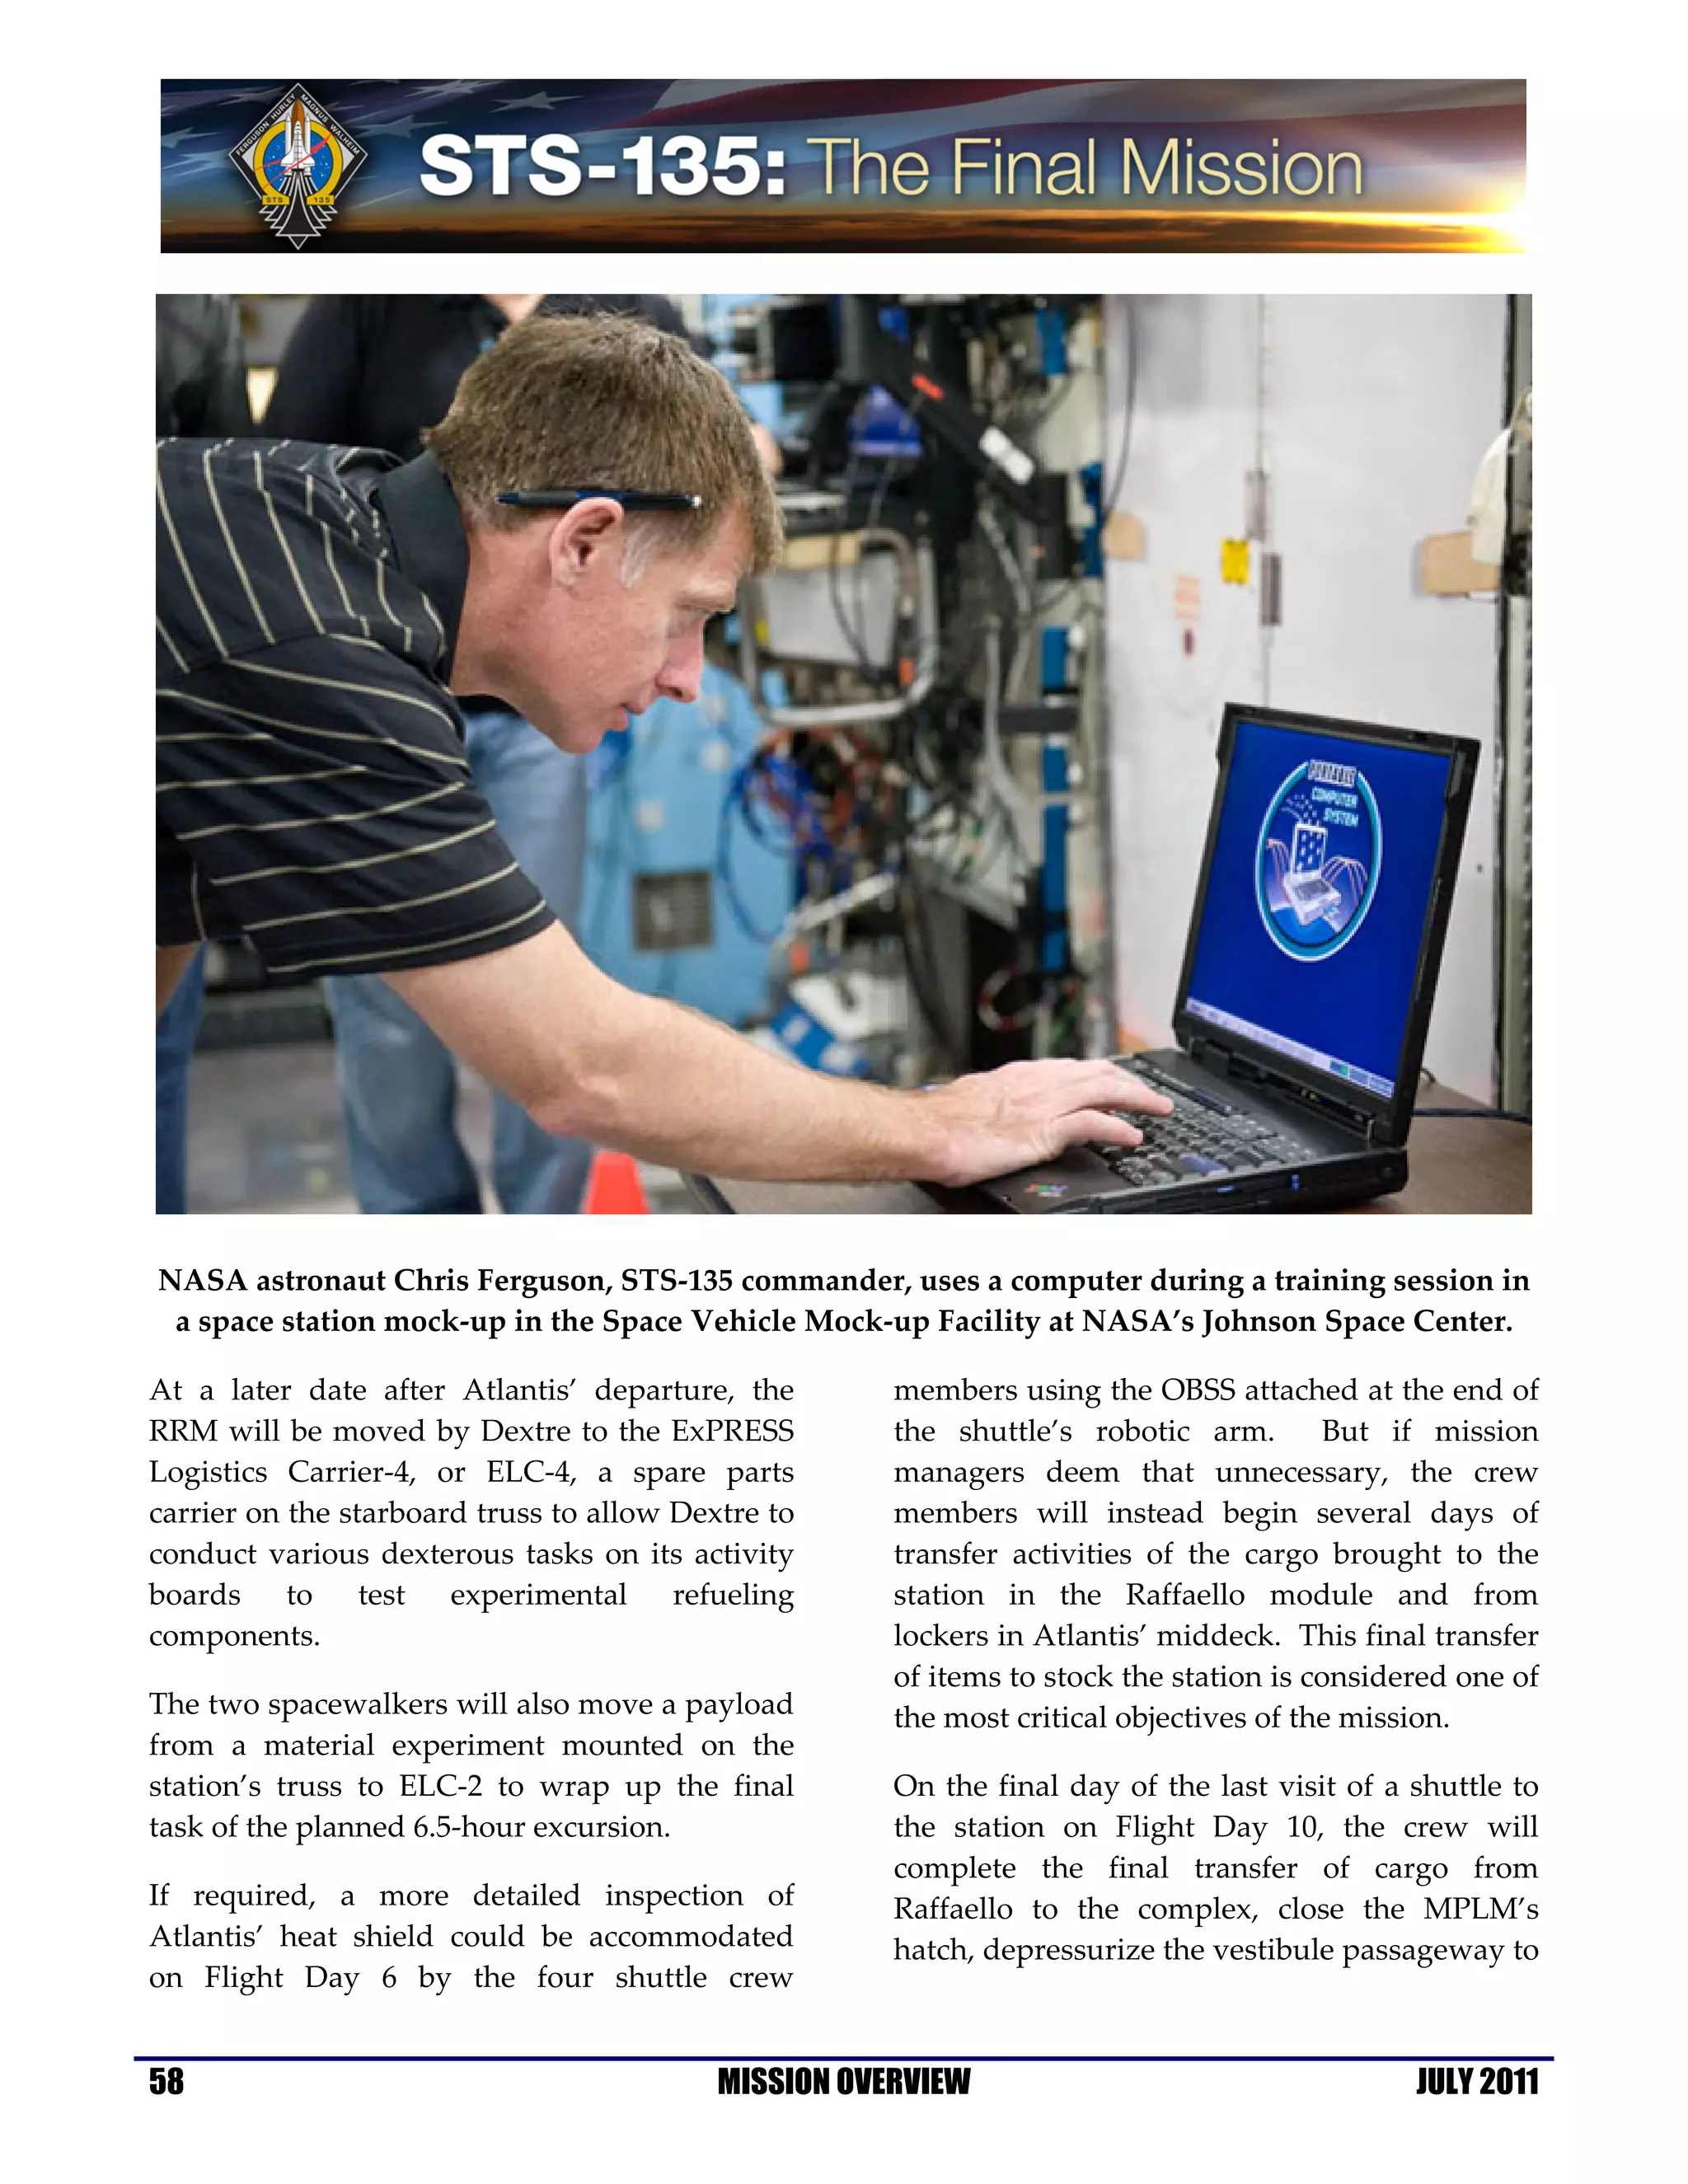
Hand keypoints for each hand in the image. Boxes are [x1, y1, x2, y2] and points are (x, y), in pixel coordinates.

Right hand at [918, 1059, 1173, 1189]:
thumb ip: (998, 1102)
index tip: (1118, 1079)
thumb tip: (1001, 1111)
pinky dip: (1119, 1128)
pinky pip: (1093, 1123)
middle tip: (1152, 1093)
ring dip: (1138, 1099)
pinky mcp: (1045, 1129)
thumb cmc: (939, 1121)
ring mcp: (1044, 1105)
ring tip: (1158, 1109)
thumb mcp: (975, 1101)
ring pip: (1105, 1090)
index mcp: (1021, 1075)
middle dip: (1130, 1081)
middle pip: (1099, 1073)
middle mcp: (1038, 1083)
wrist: (925, 1132)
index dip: (1103, 1073)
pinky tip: (1134, 1135)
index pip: (1073, 1067)